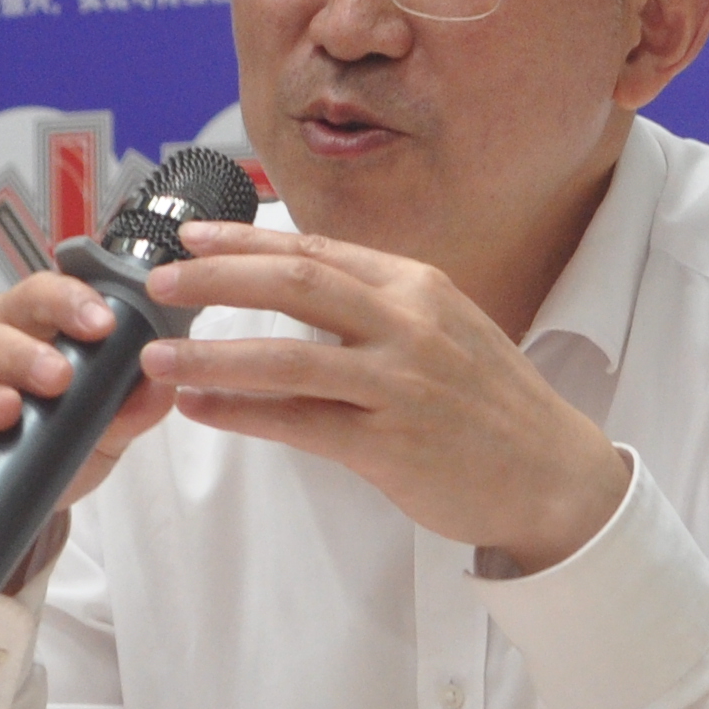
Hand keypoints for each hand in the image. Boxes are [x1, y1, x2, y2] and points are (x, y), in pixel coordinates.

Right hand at [0, 272, 177, 562]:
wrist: (0, 496)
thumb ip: (126, 407)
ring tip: (5, 412)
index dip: (68, 303)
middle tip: (58, 375)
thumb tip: (161, 387)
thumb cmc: (43, 438)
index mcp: (16, 327)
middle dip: (22, 353)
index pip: (38, 297)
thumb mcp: (96, 426)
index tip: (102, 324)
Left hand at [142, 225, 632, 572]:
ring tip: (156, 357)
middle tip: (161, 282)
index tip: (192, 237)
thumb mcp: (444, 327)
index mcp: (417, 284)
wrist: (552, 471)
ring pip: (285, 357)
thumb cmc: (490, 402)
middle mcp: (408, 322)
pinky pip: (300, 424)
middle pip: (293, 283)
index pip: (316, 248)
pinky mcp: (391, 443)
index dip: (245, 241)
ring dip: (211, 356)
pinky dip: (241, 414)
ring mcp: (401, 383)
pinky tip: (201, 410)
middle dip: (216, 279)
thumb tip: (298, 285)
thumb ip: (378, 305)